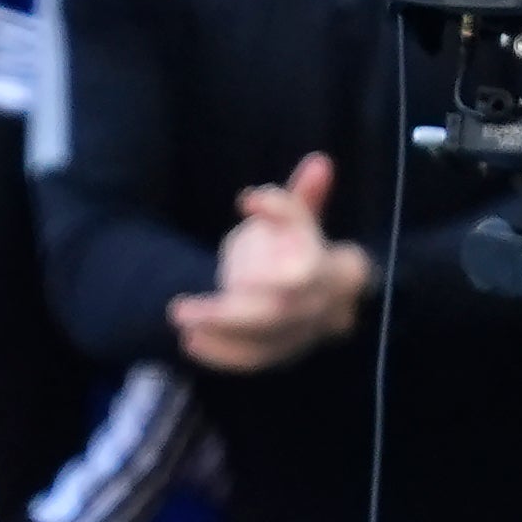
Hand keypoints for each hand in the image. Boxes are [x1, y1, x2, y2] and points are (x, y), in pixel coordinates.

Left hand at [171, 153, 374, 371]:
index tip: (245, 198)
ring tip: (179, 317)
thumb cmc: (300, 250)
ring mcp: (307, 335)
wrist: (317, 299)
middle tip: (178, 304)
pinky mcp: (286, 354)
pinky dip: (221, 353)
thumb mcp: (302, 219)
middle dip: (229, 308)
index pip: (312, 251)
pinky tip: (190, 342)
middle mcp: (330, 308)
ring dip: (219, 330)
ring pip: (264, 337)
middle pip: (280, 307)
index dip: (284, 224)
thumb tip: (319, 161)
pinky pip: (255, 359)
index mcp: (343, 269)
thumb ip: (304, 196)